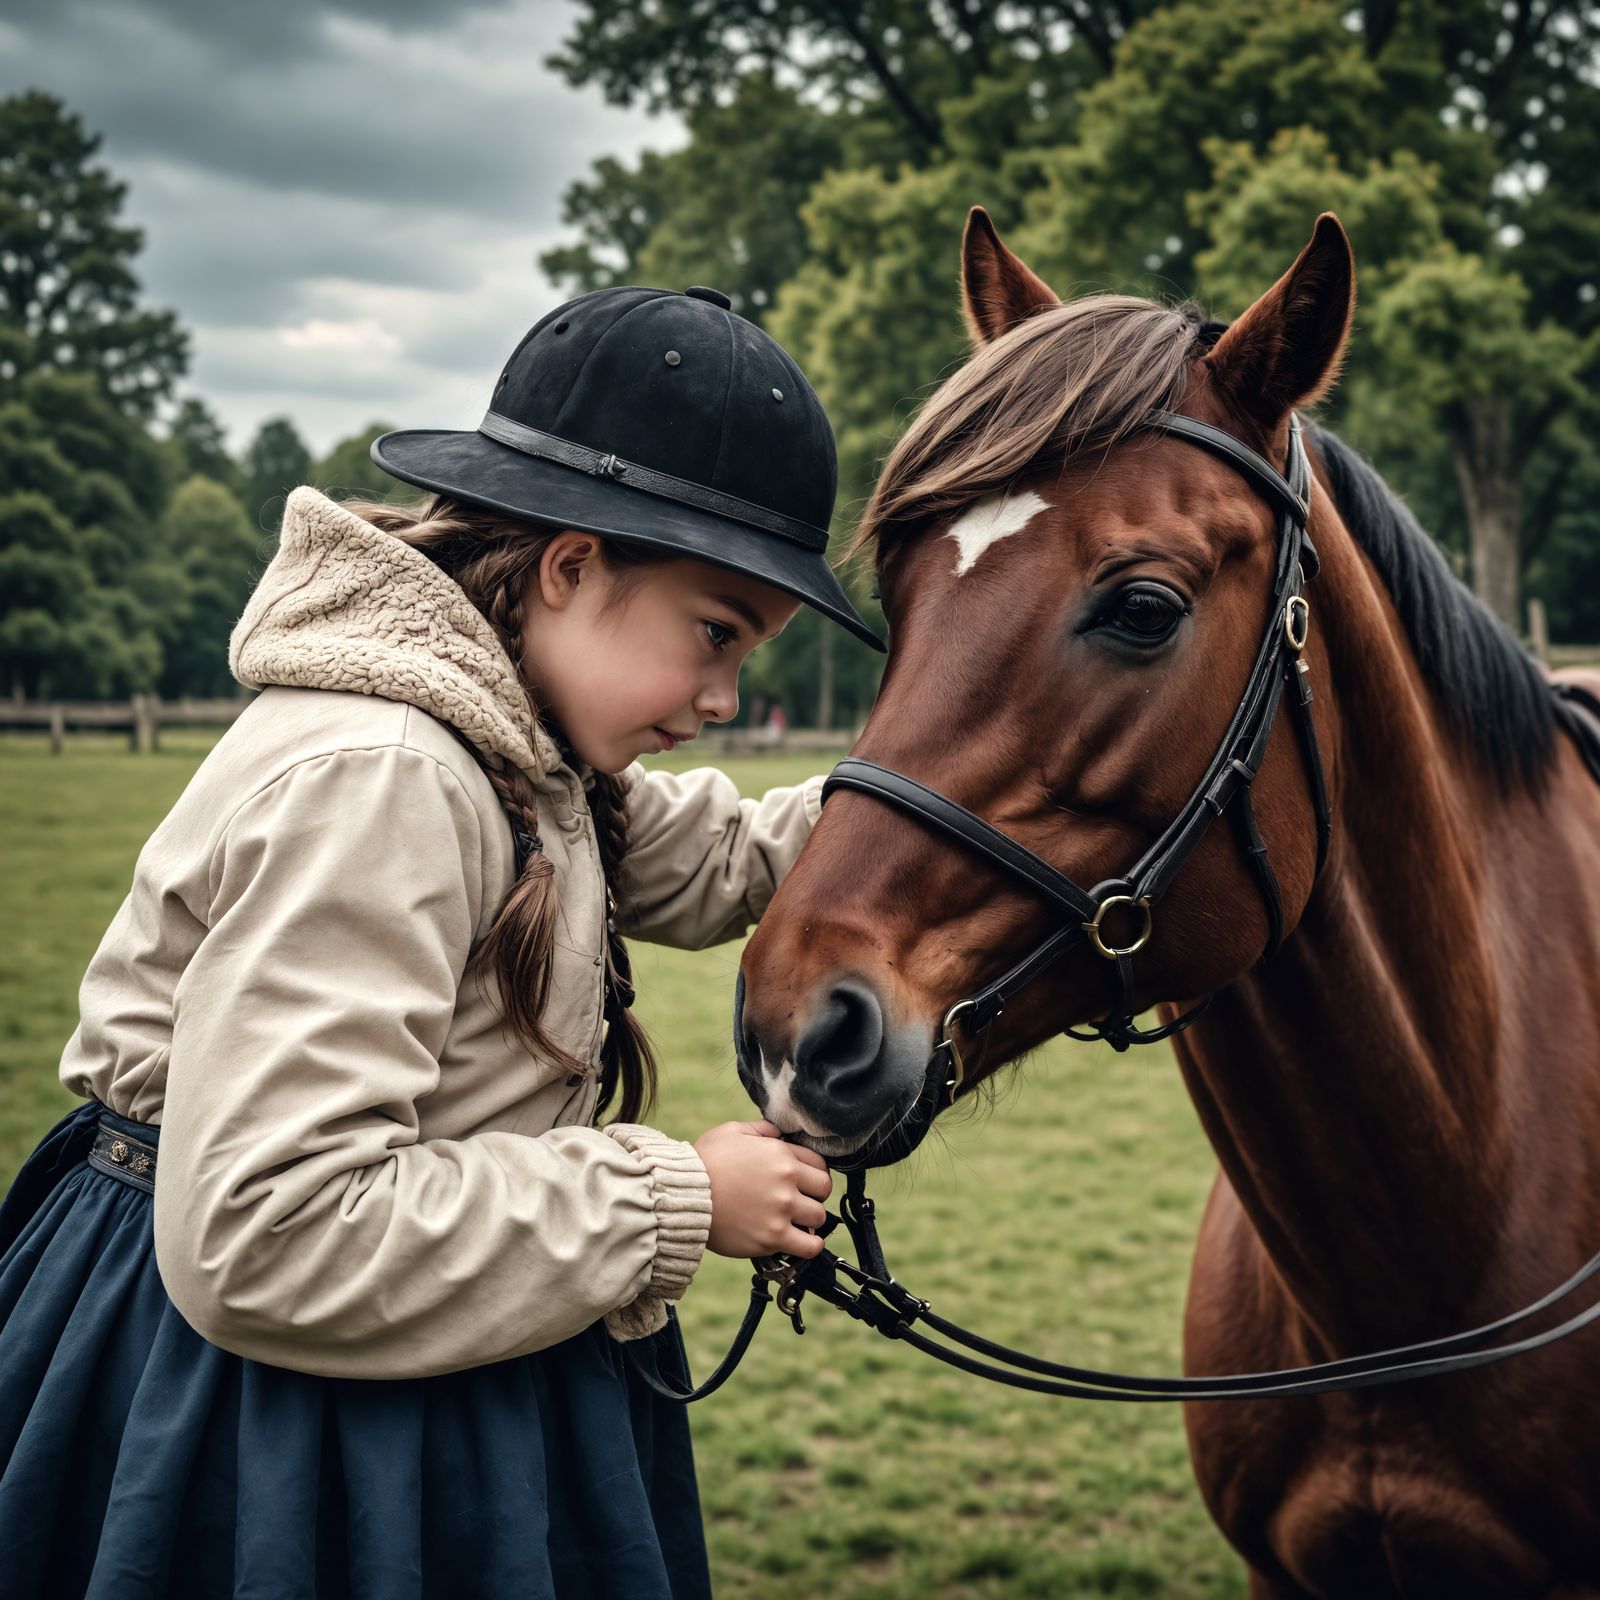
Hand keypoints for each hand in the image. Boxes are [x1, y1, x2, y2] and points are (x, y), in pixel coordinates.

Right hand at [691, 1120, 833, 1259]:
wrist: (684, 1196)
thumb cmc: (704, 1162)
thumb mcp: (732, 1131)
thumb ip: (760, 1129)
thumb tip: (778, 1132)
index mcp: (780, 1154)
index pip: (819, 1164)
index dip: (813, 1172)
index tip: (805, 1181)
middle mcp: (787, 1182)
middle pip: (824, 1190)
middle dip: (815, 1194)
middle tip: (801, 1200)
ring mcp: (781, 1212)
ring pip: (819, 1218)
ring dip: (811, 1220)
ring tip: (798, 1221)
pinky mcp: (772, 1238)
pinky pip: (809, 1246)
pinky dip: (811, 1246)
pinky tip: (803, 1242)